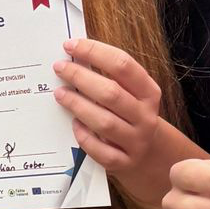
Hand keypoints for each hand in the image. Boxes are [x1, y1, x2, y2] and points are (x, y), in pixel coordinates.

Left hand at [52, 38, 161, 174]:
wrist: (149, 153)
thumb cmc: (130, 113)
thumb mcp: (130, 93)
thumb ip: (110, 76)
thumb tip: (75, 54)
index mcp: (149, 92)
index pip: (123, 65)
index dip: (95, 52)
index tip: (71, 45)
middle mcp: (146, 116)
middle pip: (112, 93)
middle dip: (81, 77)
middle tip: (60, 68)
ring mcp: (136, 141)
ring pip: (105, 122)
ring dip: (78, 105)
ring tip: (60, 94)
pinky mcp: (124, 162)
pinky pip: (101, 151)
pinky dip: (85, 137)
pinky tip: (74, 125)